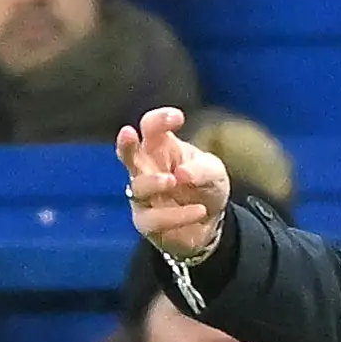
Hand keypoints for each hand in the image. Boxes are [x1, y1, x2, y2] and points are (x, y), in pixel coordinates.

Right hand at [115, 107, 231, 261]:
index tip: (177, 117)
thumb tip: (182, 174)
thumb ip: (202, 169)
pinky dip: (176, 215)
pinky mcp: (147, 222)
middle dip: (126, 143)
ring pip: (138, 186)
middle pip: (127, 153)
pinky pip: (154, 219)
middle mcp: (145, 168)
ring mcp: (144, 196)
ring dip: (153, 181)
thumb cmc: (205, 186)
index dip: (159, 120)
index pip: (151, 127)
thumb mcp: (215, 172)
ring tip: (172, 180)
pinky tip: (198, 211)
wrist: (211, 224)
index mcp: (160, 147)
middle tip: (128, 133)